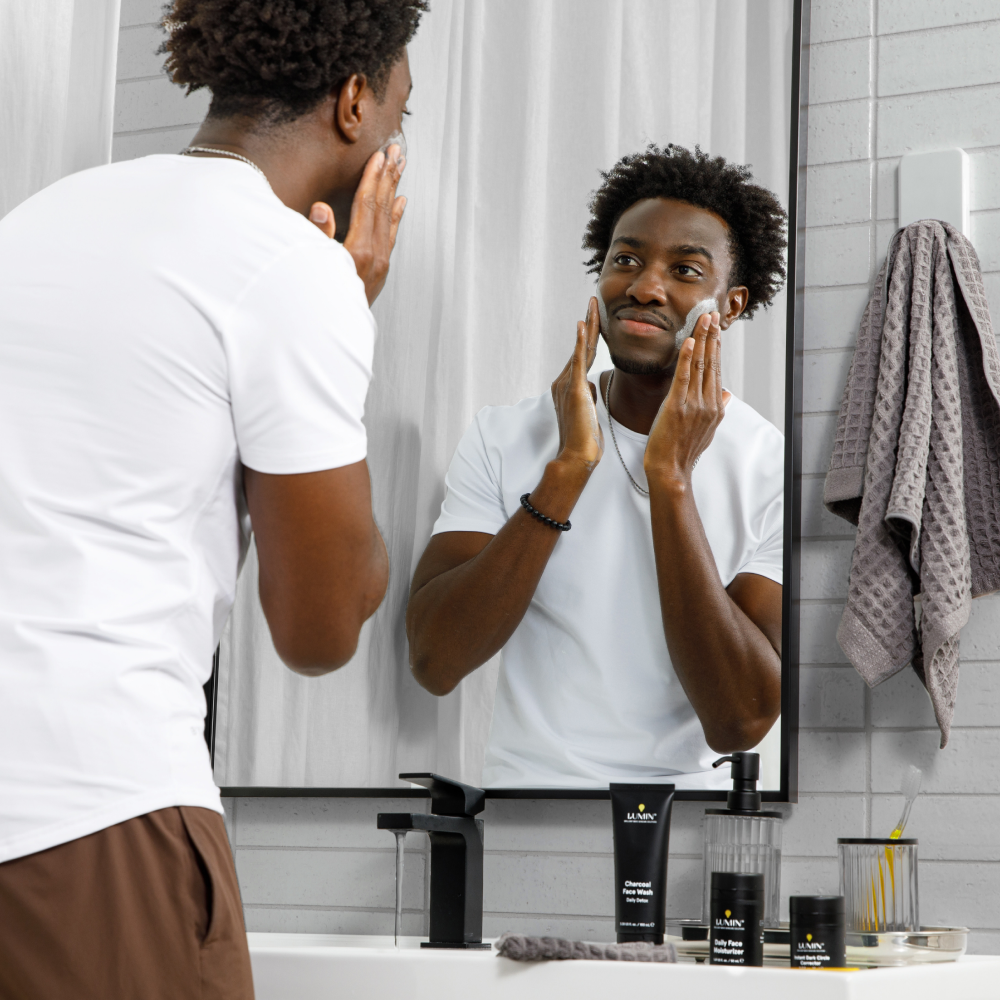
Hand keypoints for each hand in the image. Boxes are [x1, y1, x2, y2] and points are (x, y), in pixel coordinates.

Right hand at [307, 144, 406, 304]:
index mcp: (358, 252)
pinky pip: (391, 236)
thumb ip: (318, 236)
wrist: (329, 333)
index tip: (380, 157)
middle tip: (397, 152)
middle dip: (389, 177)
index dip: (373, 179)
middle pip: (383, 208)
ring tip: (400, 168)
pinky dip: (397, 217)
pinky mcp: (379, 271)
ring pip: (390, 219)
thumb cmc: (318, 299)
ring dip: (394, 191)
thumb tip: (322, 209)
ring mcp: (380, 265)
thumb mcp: (312, 266)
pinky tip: (402, 203)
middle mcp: (375, 257)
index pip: (367, 206)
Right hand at [550, 297, 603, 472]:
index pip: (583, 355)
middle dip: (588, 323)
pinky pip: (577, 360)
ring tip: (592, 304)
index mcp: (571, 386)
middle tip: (594, 300)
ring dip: (587, 325)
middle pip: (581, 346)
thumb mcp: (588, 412)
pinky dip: (579, 341)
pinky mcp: (574, 389)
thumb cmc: (585, 440)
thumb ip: (587, 395)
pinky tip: (582, 325)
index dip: (590, 335)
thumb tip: (591, 385)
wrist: (576, 457)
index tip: (595, 317)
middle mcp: (566, 381)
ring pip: (580, 348)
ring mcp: (568, 384)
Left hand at [644, 311, 730, 482]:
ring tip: (703, 320)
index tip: (715, 329)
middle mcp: (708, 404)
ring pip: (701, 366)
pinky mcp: (677, 408)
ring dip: (702, 340)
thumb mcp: (706, 431)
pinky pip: (683, 378)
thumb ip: (717, 411)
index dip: (716, 347)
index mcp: (714, 408)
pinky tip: (689, 342)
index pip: (716, 370)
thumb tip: (727, 395)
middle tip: (712, 315)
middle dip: (712, 337)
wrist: (670, 471)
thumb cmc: (682, 452)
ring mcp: (694, 405)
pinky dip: (687, 359)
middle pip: (712, 363)